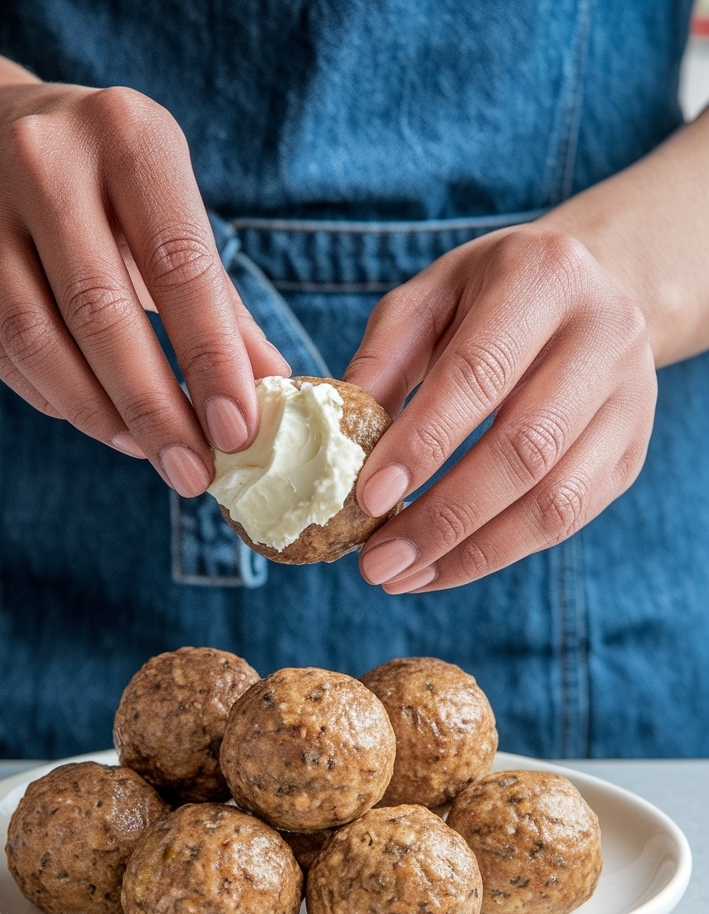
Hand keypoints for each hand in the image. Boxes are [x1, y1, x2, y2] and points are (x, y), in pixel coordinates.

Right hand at [0, 84, 286, 493]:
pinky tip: (101, 423)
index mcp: (127, 136)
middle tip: (192, 470)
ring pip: (40, 342)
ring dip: (101, 415)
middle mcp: (44, 162)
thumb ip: (220, 302)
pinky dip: (57, 402)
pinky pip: (4, 354)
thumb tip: (272, 388)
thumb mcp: (171, 213)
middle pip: (102, 313)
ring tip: (149, 452)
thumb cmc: (106, 190)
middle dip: (155, 408)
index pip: (179, 264)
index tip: (237, 430)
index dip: (210, 358)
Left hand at [346, 228, 656, 592]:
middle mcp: (605, 335)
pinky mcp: (630, 454)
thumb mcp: (430, 297)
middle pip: (524, 449)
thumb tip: (342, 443)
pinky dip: (498, 554)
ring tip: (402, 576)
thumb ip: (385, 358)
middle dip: (443, 517)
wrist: (591, 291)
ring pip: (554, 500)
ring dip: (471, 552)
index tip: (370, 499)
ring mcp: (629, 400)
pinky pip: (568, 521)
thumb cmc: (489, 298)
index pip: (479, 374)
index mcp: (544, 278)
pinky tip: (441, 568)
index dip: (424, 444)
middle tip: (377, 562)